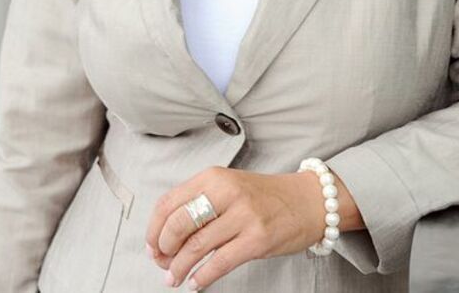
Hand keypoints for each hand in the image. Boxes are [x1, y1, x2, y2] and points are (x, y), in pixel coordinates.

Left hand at [145, 166, 363, 289]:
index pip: (169, 202)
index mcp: (214, 177)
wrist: (307, 200)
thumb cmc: (263, 197)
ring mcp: (243, 215)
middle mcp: (227, 191)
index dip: (154, 229)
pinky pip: (220, 262)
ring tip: (174, 278)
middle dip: (163, 249)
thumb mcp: (228, 187)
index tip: (151, 246)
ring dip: (179, 268)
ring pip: (196, 246)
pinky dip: (202, 277)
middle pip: (179, 224)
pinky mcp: (258, 238)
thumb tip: (164, 236)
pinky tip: (196, 283)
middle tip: (162, 263)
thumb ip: (199, 204)